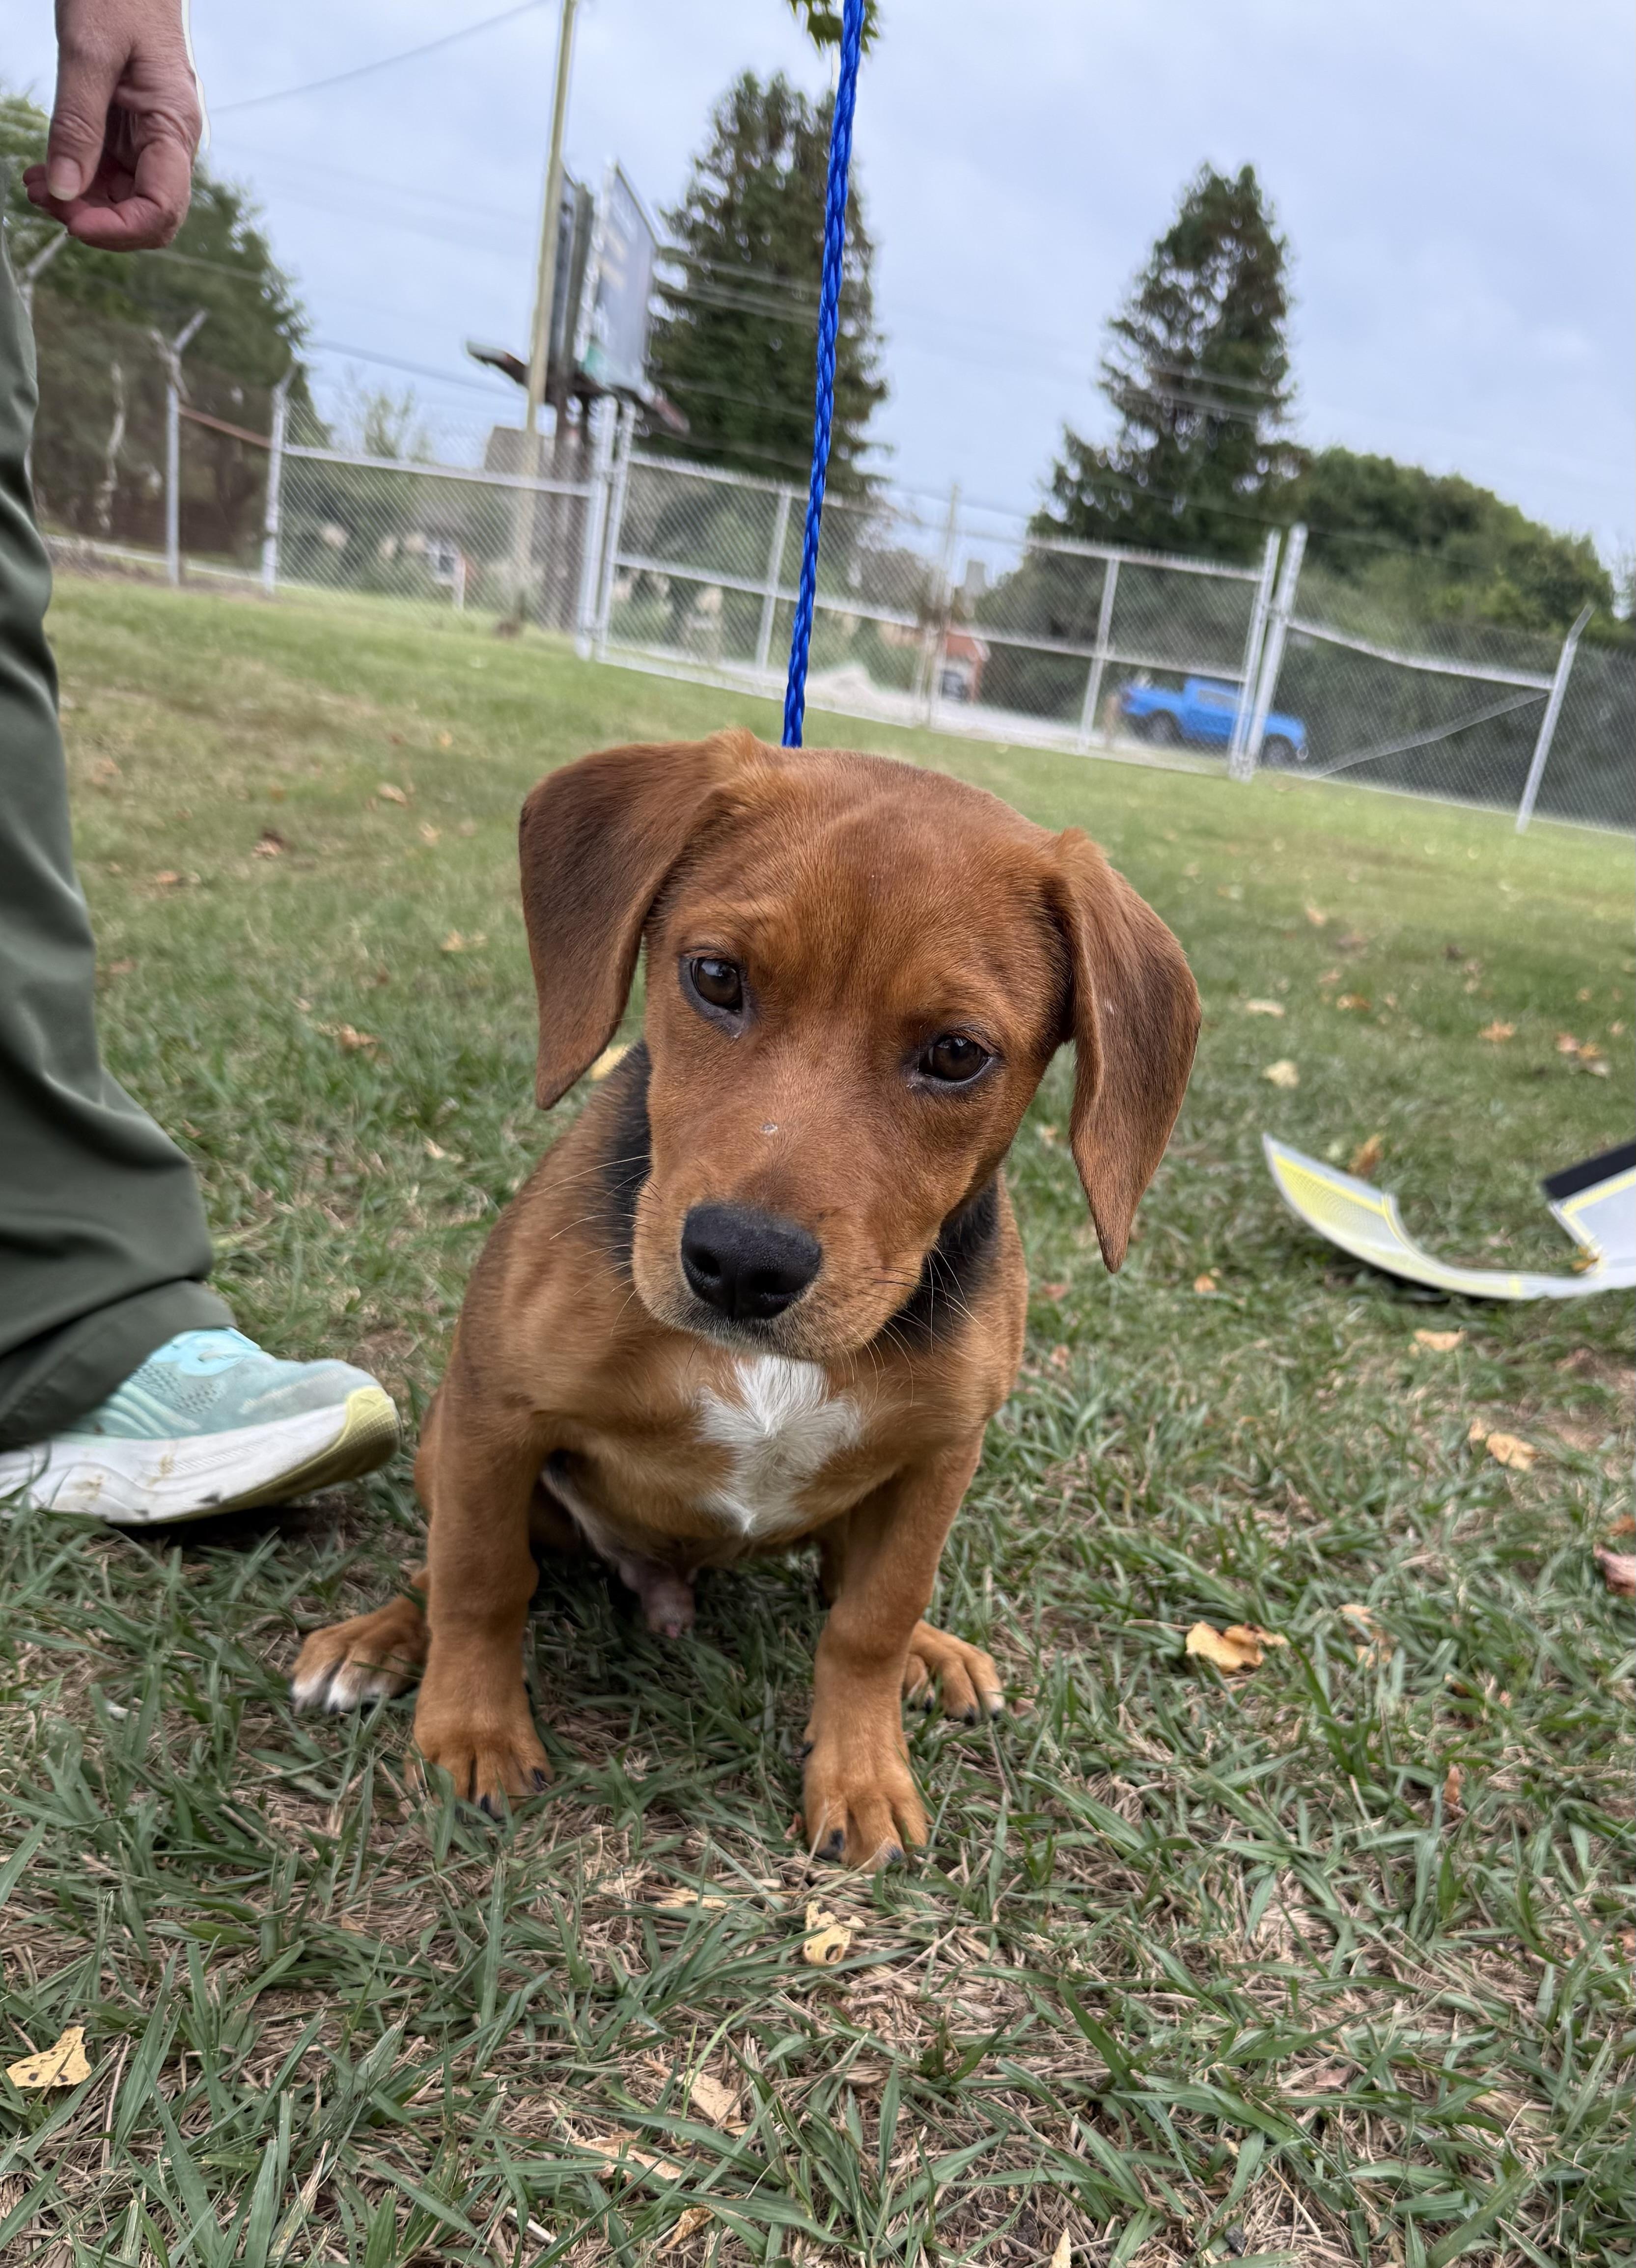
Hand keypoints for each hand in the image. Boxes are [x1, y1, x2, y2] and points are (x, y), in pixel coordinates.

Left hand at [23, 0, 201, 251]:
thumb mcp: (89, 52)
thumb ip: (77, 124)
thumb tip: (65, 191)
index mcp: (174, 127)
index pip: (160, 209)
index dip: (119, 229)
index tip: (72, 222)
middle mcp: (168, 142)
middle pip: (142, 214)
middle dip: (94, 218)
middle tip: (44, 197)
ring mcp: (150, 139)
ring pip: (121, 199)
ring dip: (78, 203)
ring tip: (35, 183)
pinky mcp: (129, 132)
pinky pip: (108, 174)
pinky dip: (76, 180)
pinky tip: (47, 171)